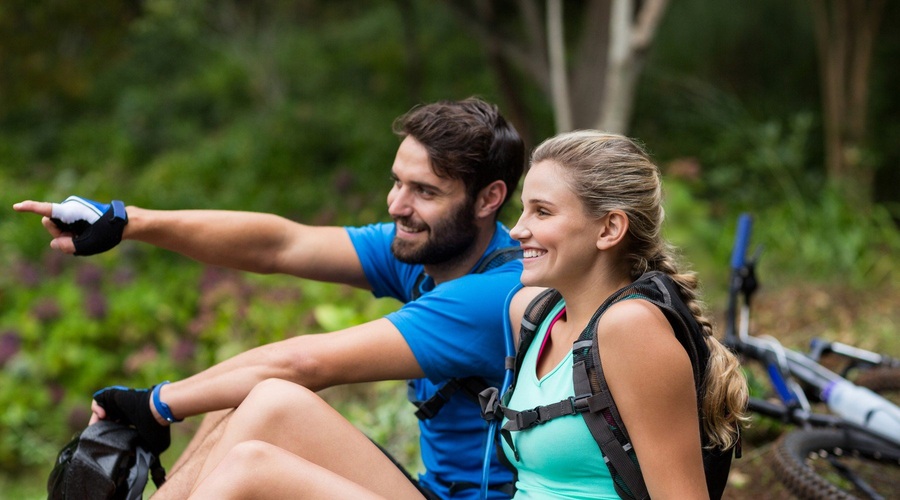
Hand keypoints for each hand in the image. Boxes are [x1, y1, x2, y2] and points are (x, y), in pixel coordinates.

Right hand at [13, 196, 127, 255]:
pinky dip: (72, 232)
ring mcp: (71, 208)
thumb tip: (54, 244)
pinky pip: (65, 225)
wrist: (123, 223)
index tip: (17, 207)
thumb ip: (68, 247)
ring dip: (67, 234)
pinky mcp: (75, 211)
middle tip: (79, 238)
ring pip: (58, 226)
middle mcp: (68, 207)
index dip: (30, 209)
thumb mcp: (88, 244)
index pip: (46, 210)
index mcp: (70, 212)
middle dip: (60, 234)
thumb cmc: (107, 233)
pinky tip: (85, 234)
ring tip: (86, 235)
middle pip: (51, 224)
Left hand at [91, 385, 170, 454]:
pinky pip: (98, 399)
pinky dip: (96, 408)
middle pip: (106, 420)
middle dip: (100, 429)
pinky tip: (102, 415)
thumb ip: (147, 454)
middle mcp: (125, 411)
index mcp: (133, 420)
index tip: (107, 444)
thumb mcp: (154, 445)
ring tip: (98, 428)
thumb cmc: (158, 428)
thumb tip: (142, 466)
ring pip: (101, 410)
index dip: (109, 436)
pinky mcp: (114, 396)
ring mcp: (119, 403)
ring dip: (97, 420)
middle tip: (97, 438)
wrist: (158, 411)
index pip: (116, 428)